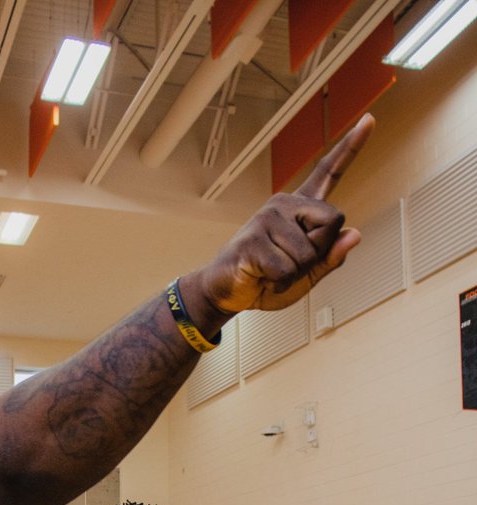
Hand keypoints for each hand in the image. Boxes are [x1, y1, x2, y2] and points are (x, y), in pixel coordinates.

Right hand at [198, 115, 373, 314]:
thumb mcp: (307, 274)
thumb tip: (355, 234)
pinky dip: (279, 282)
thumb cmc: (265, 279)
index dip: (351, 147)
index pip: (329, 173)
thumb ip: (331, 257)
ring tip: (271, 271)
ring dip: (294, 273)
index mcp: (300, 209)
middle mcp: (284, 205)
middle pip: (332, 221)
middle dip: (318, 252)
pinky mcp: (253, 238)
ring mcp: (267, 218)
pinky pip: (286, 268)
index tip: (369, 119)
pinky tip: (262, 276)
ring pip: (308, 253)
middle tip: (289, 263)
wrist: (226, 293)